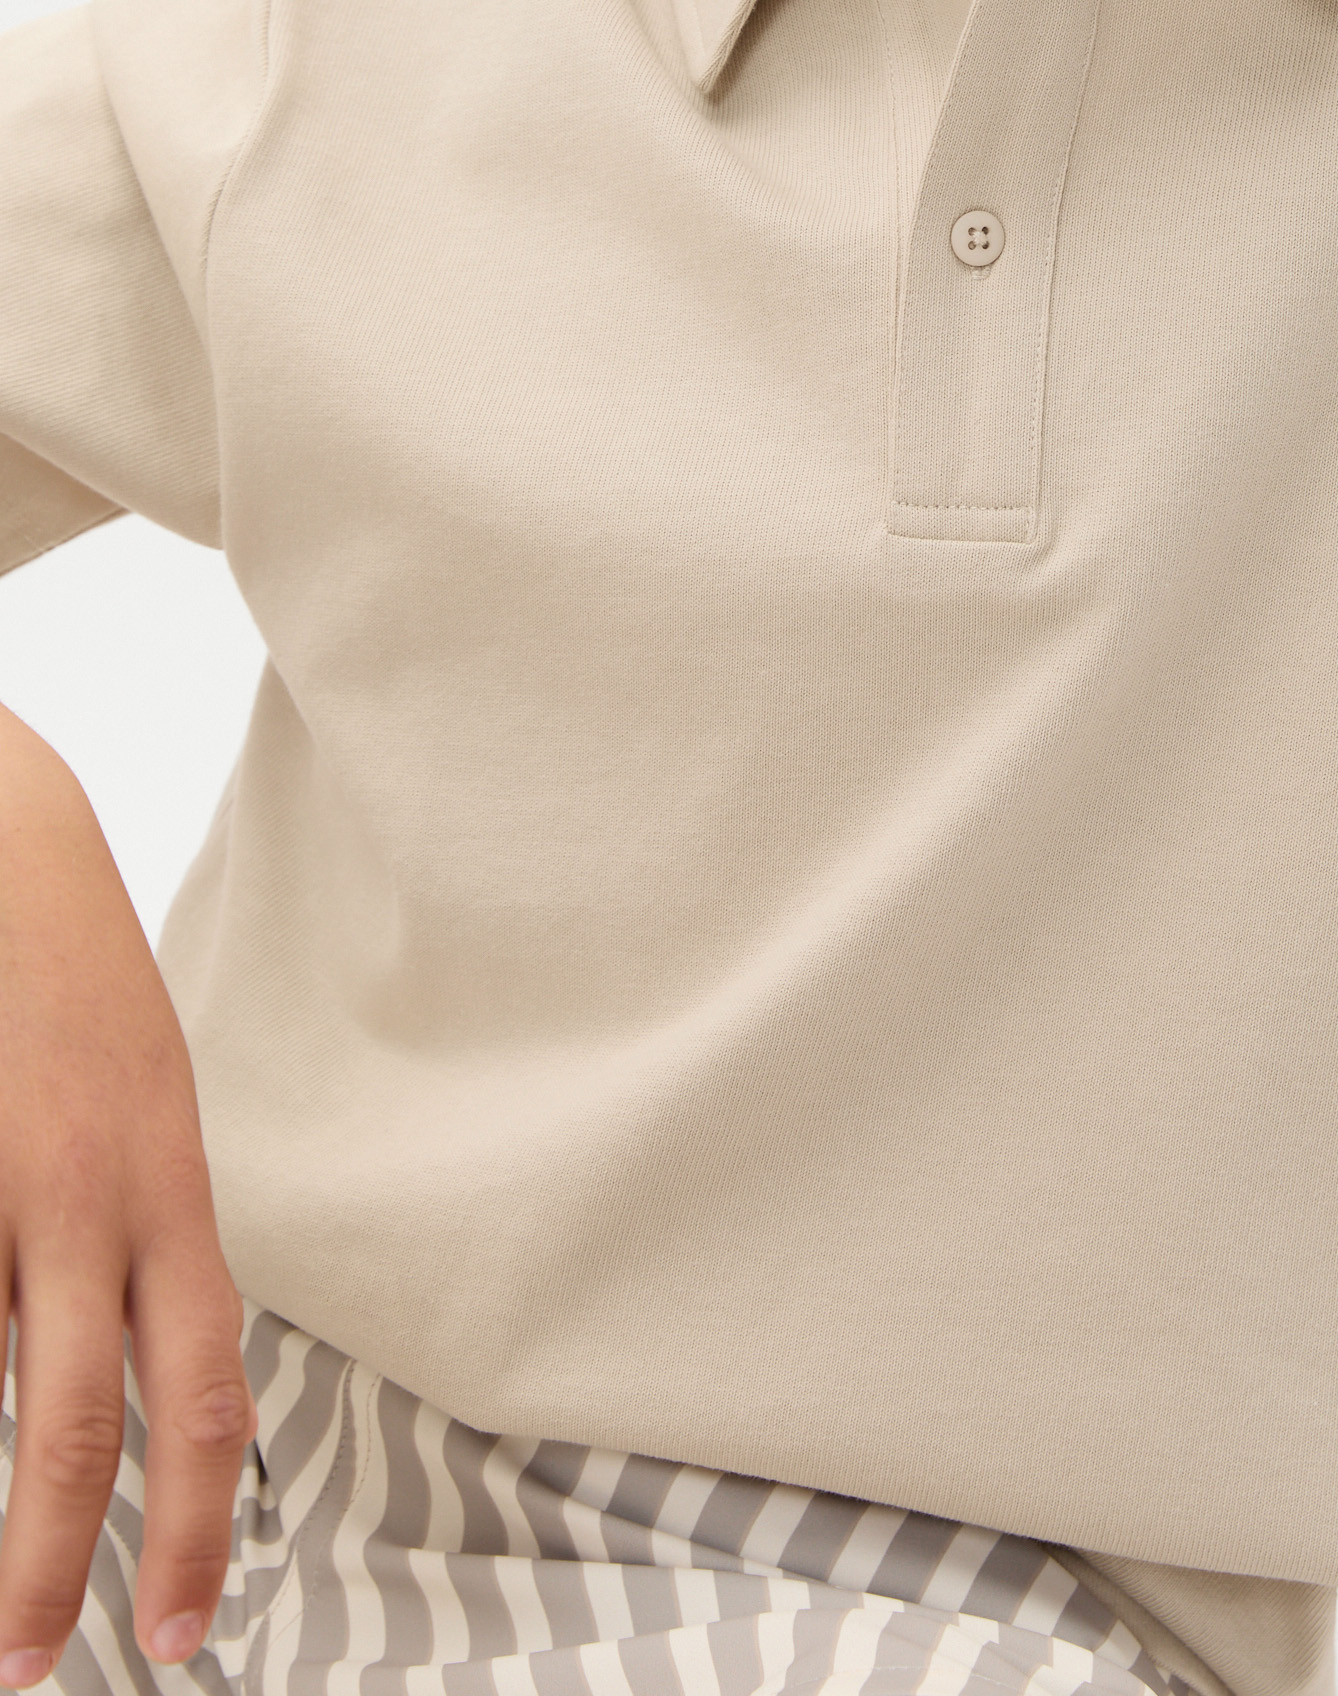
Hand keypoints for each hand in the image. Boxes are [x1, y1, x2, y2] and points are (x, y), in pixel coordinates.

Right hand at [0, 705, 253, 1685]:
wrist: (10, 842)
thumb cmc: (73, 994)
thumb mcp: (134, 1124)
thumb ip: (123, 1255)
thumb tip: (95, 1396)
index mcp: (167, 1188)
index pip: (201, 1390)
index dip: (200, 1523)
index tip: (186, 1627)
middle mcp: (88, 1193)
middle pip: (78, 1416)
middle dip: (54, 1563)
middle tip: (34, 1668)